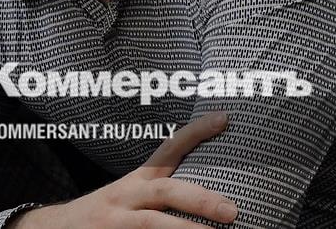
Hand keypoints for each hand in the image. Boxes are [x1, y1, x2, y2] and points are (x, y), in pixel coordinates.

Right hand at [10, 112, 236, 228]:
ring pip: (151, 225)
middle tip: (232, 211)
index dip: (195, 132)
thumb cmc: (104, 214)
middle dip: (200, 199)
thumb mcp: (129, 195)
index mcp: (136, 181)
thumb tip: (211, 194)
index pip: (168, 149)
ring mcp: (114, 222)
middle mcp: (125, 197)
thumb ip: (160, 190)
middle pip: (166, 191)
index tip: (224, 118)